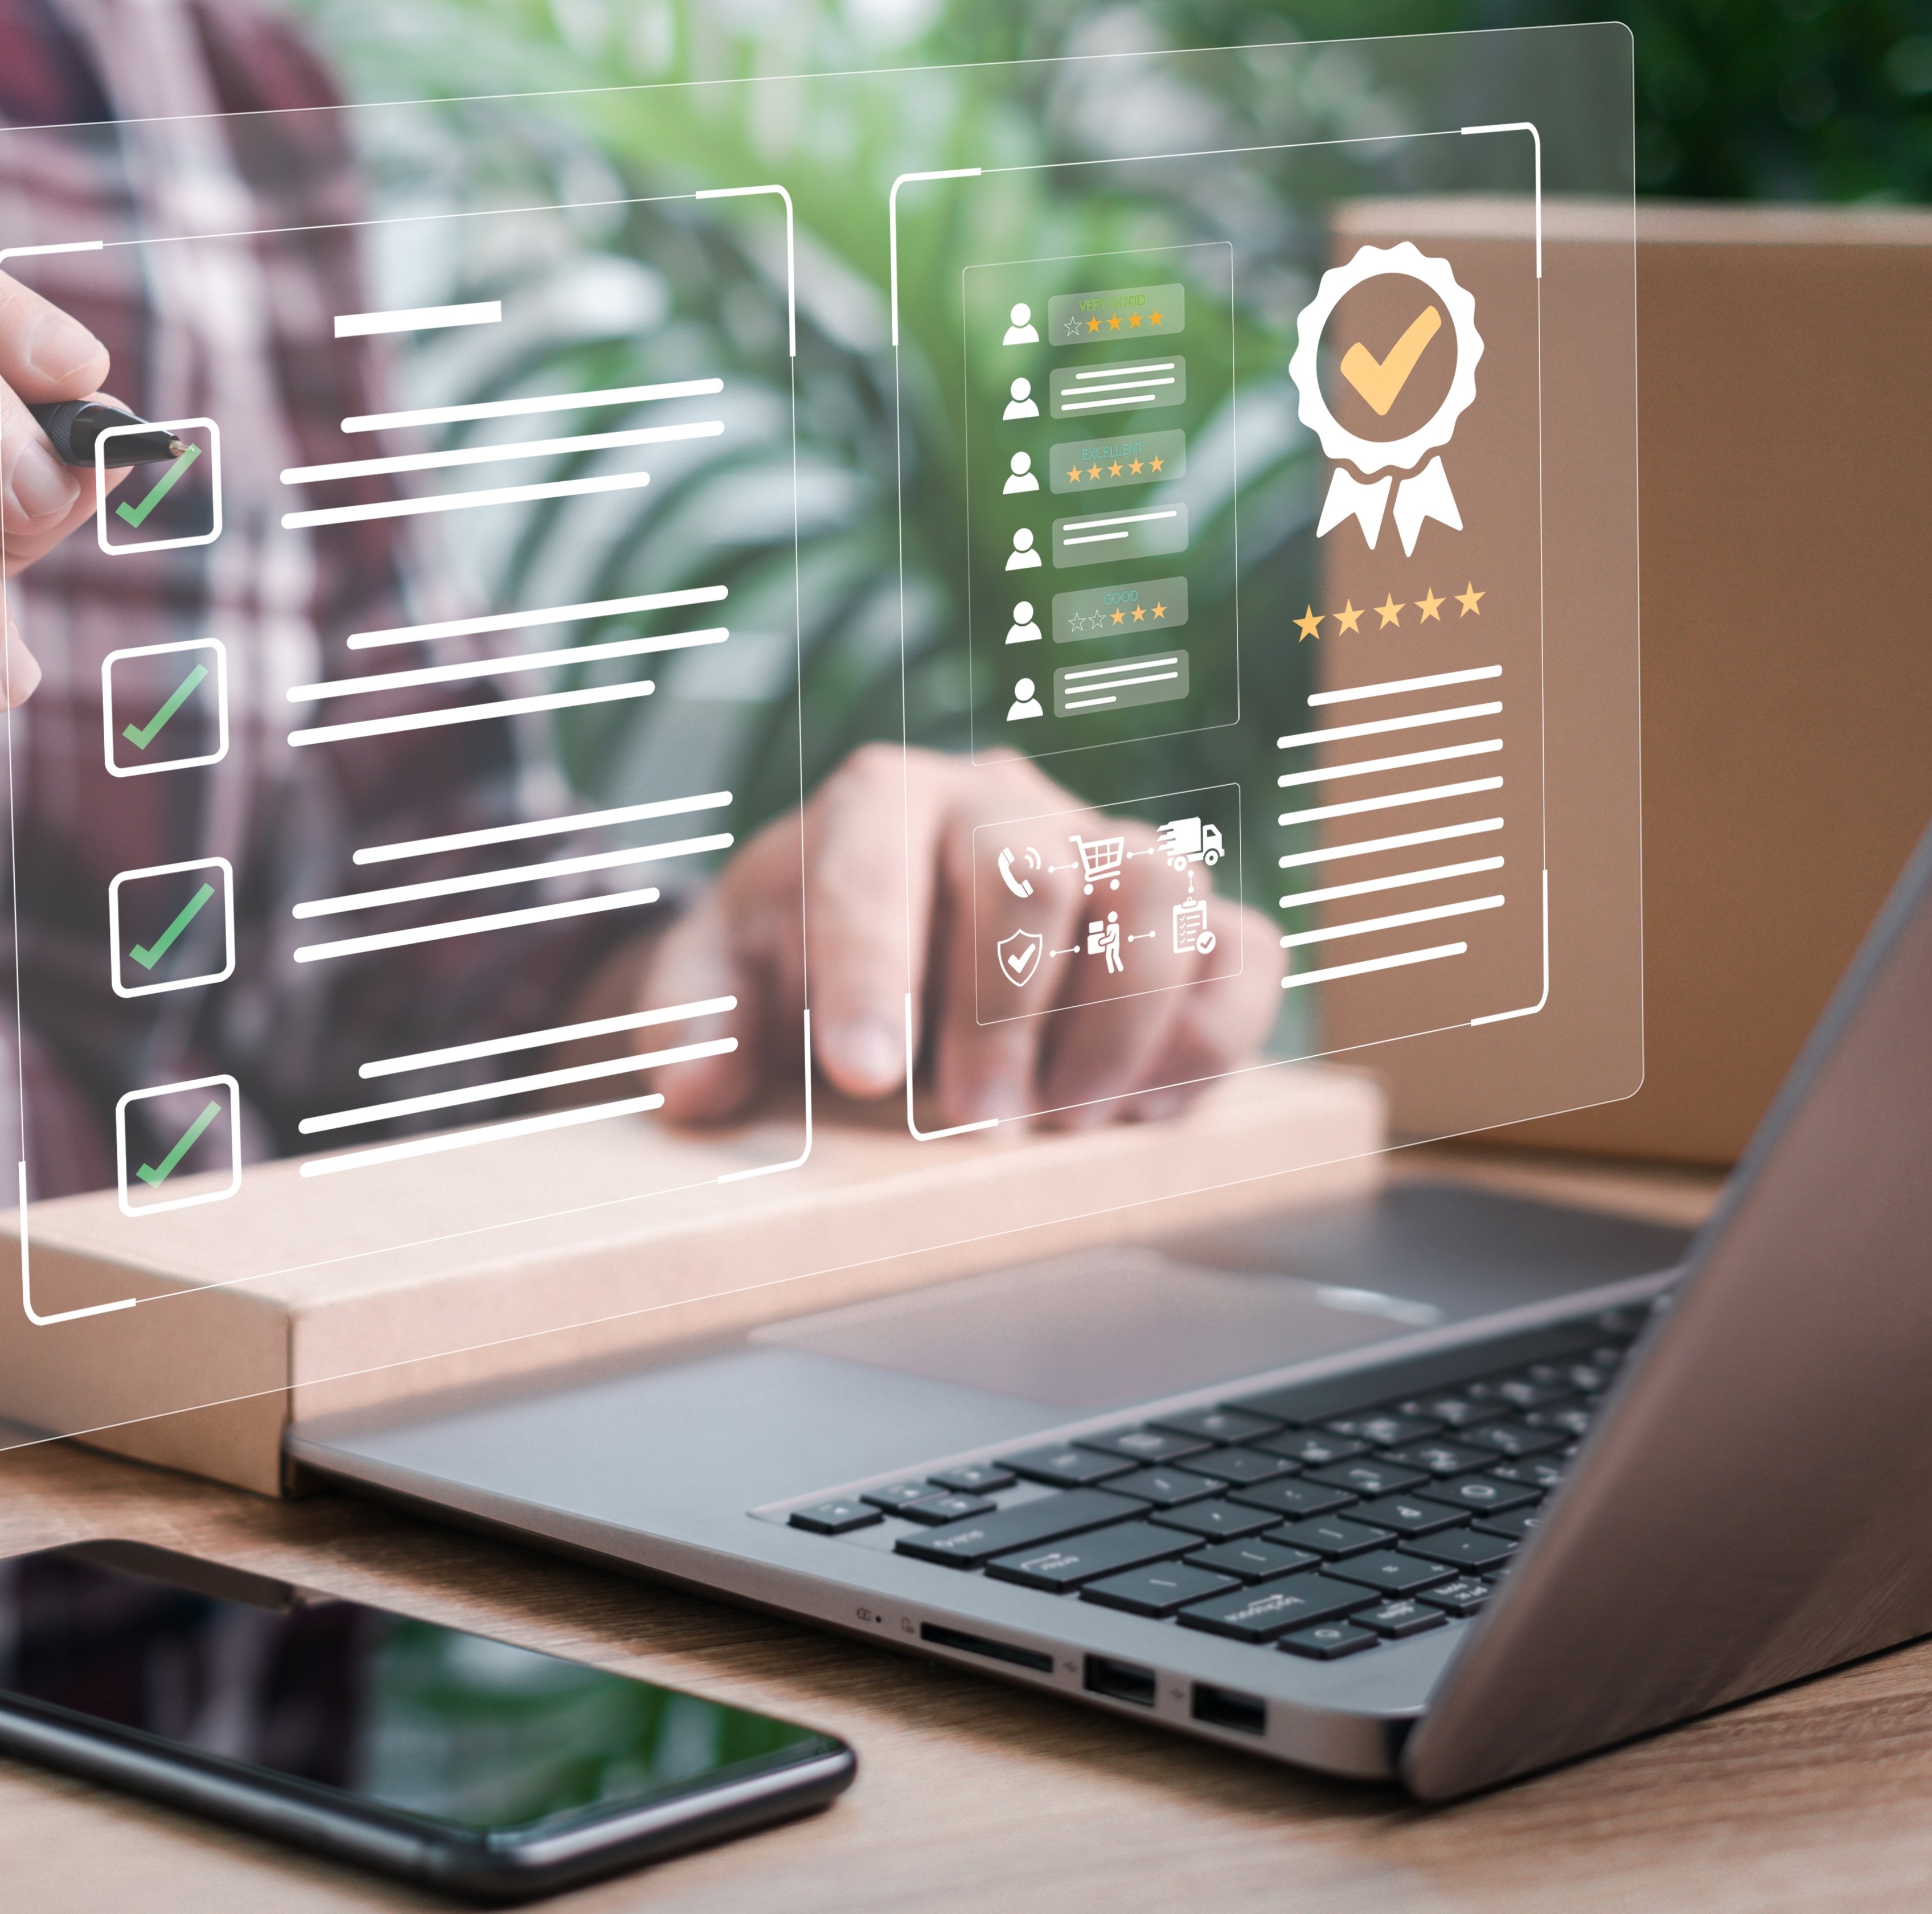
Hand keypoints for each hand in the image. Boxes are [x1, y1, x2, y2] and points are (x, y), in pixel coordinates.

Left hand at [623, 744, 1278, 1129]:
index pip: (874, 863)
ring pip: (1154, 893)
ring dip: (1117, 1024)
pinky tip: (1142, 1117)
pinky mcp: (1185, 917)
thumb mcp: (717, 976)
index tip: (866, 1075)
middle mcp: (1001, 804)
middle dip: (1001, 1016)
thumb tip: (695, 1090)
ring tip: (1065, 1125)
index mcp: (878, 802)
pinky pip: (1240, 948)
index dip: (874, 970)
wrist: (880, 935)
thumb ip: (691, 1020)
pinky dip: (1208, 1037)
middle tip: (974, 1129)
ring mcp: (1105, 849)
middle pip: (1028, 873)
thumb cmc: (796, 957)